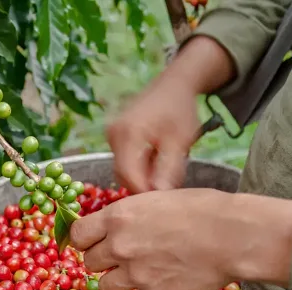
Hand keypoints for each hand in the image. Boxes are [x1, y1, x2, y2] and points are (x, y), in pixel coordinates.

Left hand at [69, 189, 291, 289]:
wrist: (232, 235)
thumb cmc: (203, 209)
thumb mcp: (157, 199)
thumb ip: (130, 215)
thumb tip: (118, 225)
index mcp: (118, 216)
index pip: (77, 235)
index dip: (85, 240)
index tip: (93, 243)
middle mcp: (119, 245)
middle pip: (89, 263)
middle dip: (102, 261)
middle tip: (122, 258)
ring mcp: (135, 273)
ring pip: (104, 287)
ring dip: (118, 282)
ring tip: (138, 275)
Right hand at [106, 36, 235, 193]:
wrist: (174, 85)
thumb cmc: (180, 110)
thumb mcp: (180, 141)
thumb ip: (169, 169)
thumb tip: (160, 196)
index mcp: (128, 134)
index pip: (129, 176)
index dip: (145, 193)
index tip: (164, 203)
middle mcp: (113, 135)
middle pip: (123, 176)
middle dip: (144, 187)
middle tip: (168, 191)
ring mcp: (111, 136)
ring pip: (124, 171)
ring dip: (143, 178)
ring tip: (166, 175)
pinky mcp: (115, 138)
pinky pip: (125, 162)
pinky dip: (140, 168)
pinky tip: (157, 164)